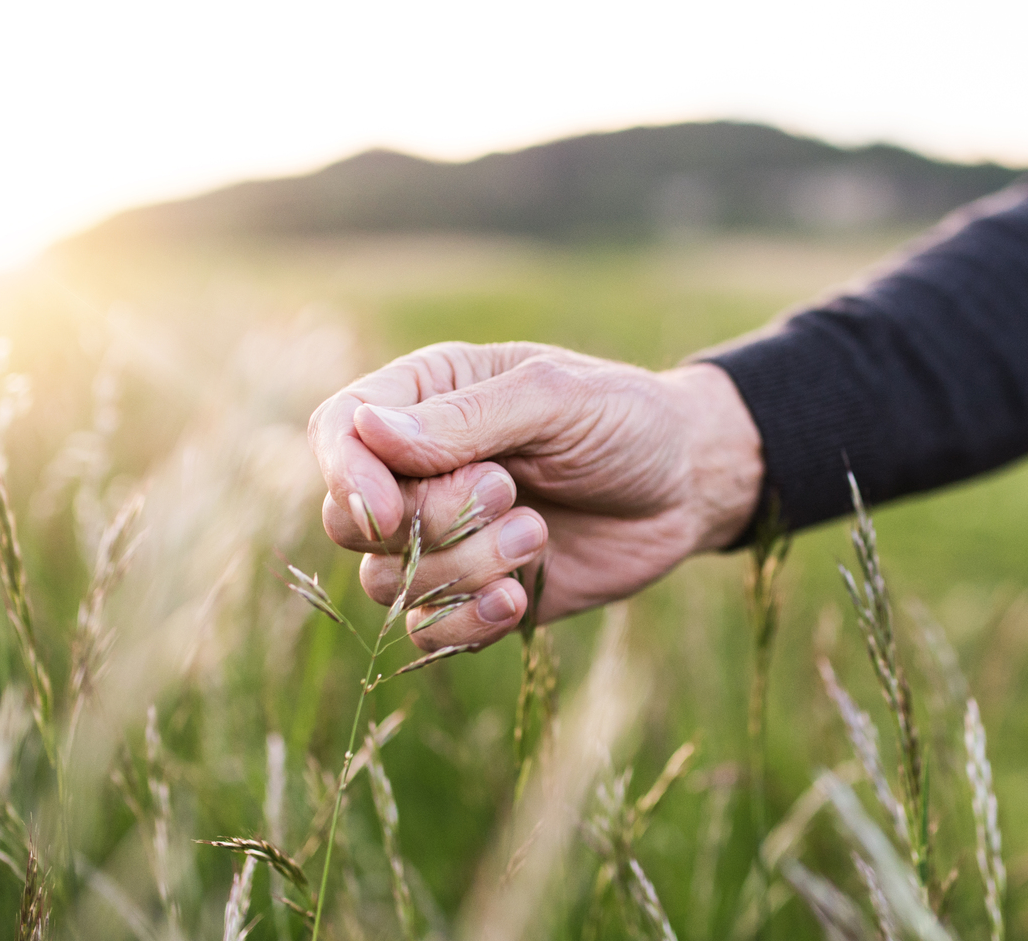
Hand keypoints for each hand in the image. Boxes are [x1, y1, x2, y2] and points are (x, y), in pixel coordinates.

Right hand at [308, 342, 763, 651]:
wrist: (689, 486)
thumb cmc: (626, 420)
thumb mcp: (556, 399)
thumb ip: (466, 418)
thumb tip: (368, 431)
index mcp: (427, 397)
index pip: (338, 431)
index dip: (346, 476)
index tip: (389, 512)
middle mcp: (420, 468)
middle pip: (350, 518)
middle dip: (426, 521)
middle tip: (507, 491)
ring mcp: (443, 536)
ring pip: (389, 582)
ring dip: (461, 568)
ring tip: (537, 535)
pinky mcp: (474, 593)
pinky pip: (428, 630)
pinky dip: (466, 623)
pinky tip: (516, 598)